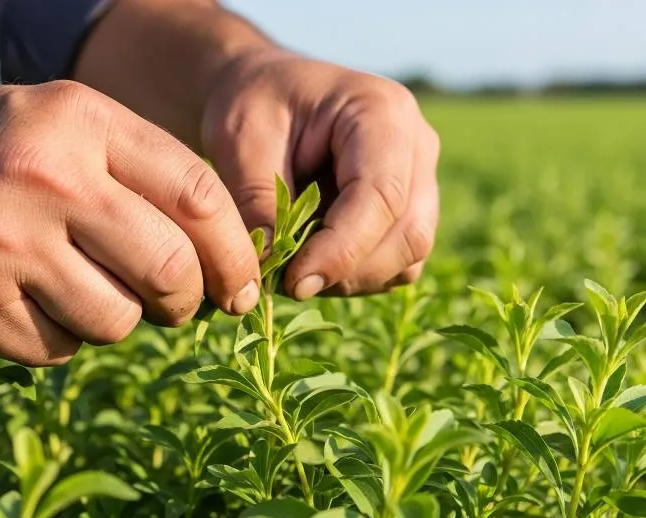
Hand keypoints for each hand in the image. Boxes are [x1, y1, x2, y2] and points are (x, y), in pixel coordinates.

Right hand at [0, 81, 259, 364]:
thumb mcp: (59, 125)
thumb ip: (139, 173)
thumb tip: (218, 257)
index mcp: (81, 120)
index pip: (199, 193)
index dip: (235, 250)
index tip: (243, 285)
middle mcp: (47, 177)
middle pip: (170, 267)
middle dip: (188, 301)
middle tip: (180, 306)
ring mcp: (5, 243)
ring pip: (118, 321)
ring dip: (118, 320)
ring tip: (86, 293)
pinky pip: (58, 349)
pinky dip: (61, 339)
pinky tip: (31, 303)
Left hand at [202, 50, 439, 298]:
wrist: (266, 92)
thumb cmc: (253, 104)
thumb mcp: (240, 140)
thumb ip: (257, 200)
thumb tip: (270, 265)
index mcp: (381, 111)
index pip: (382, 196)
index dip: (342, 250)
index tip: (294, 281)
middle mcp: (416, 145)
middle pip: (407, 234)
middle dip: (347, 270)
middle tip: (285, 280)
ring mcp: (420, 179)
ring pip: (408, 255)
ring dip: (350, 278)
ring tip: (294, 266)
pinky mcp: (409, 210)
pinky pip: (398, 263)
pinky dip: (356, 276)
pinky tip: (313, 261)